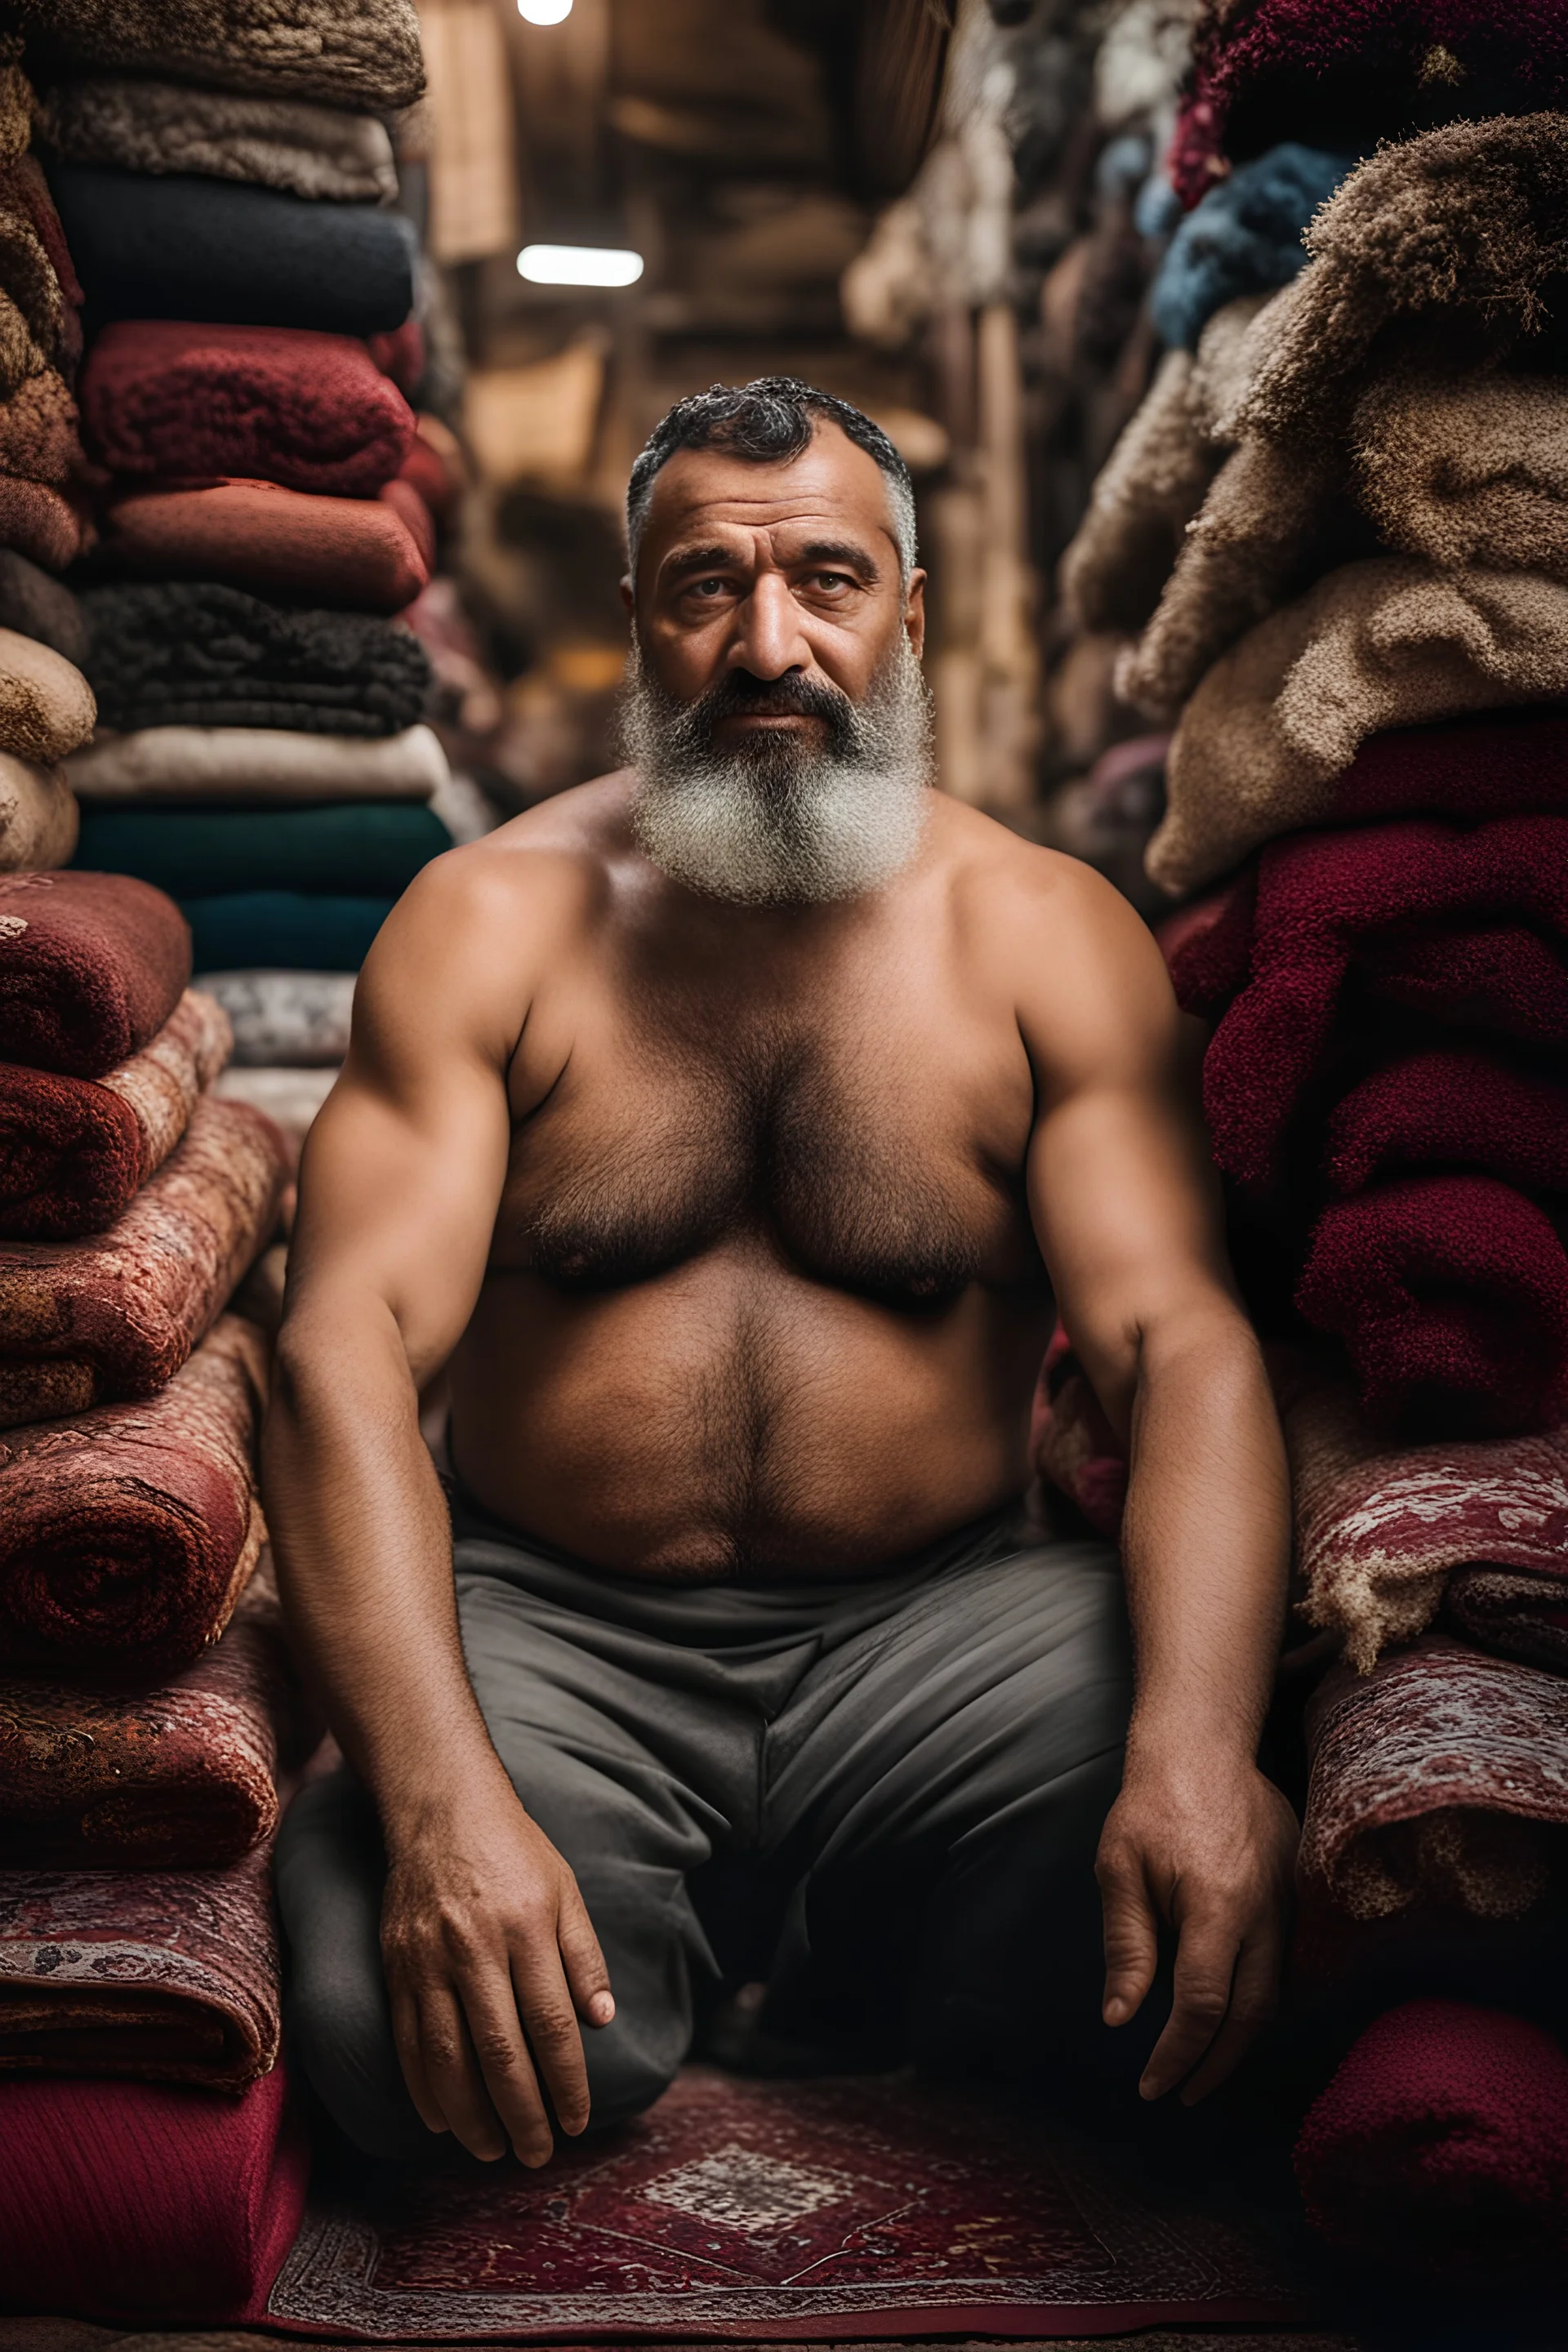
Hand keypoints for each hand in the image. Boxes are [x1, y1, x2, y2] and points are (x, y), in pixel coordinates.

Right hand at [380, 1778, 613, 2164]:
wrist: (441, 1810)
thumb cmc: (514, 1851)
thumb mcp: (564, 1891)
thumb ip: (583, 1958)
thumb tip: (602, 2021)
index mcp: (526, 1931)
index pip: (551, 2026)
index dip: (566, 2083)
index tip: (578, 2121)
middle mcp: (475, 1950)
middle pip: (500, 2053)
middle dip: (522, 2114)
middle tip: (538, 2155)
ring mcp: (429, 1962)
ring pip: (448, 2058)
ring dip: (471, 2115)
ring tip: (492, 2150)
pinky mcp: (397, 1967)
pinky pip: (407, 2042)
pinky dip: (423, 2089)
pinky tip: (443, 2120)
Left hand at [1095, 1750, 1296, 2104]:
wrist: (1204, 1747)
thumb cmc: (1152, 1806)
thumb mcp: (1120, 1870)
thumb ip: (1127, 1946)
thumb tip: (1121, 2018)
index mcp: (1218, 1908)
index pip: (1202, 2006)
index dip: (1177, 2055)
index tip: (1151, 2086)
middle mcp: (1266, 1913)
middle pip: (1251, 2015)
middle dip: (1215, 2064)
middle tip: (1181, 2094)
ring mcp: (1290, 1902)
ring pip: (1277, 1994)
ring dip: (1242, 2039)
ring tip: (1204, 2066)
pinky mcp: (1299, 1892)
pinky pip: (1288, 1963)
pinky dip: (1261, 2001)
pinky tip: (1235, 2017)